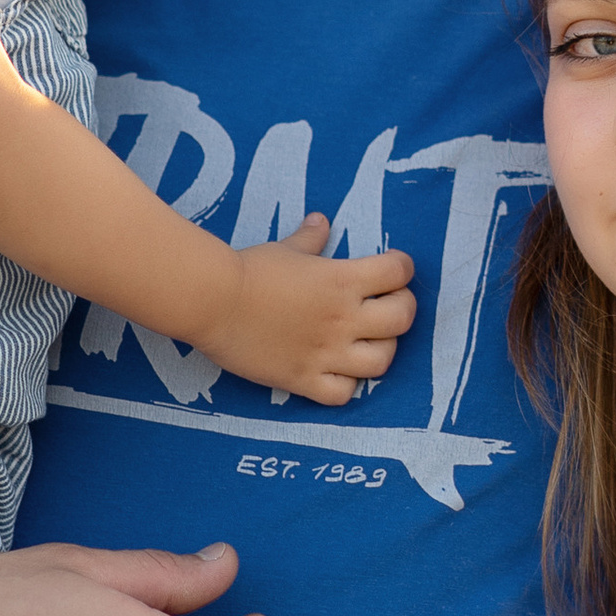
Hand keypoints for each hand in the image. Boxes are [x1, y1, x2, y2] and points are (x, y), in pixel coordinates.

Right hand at [200, 216, 414, 404]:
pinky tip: (338, 373)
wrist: (213, 300)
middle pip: (402, 318)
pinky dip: (346, 386)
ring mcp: (326, 352)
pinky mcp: (303, 379)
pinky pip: (342, 394)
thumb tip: (321, 221)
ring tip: (368, 343)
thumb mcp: (285, 248)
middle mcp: (343, 317)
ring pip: (381, 362)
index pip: (398, 272)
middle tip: (389, 306)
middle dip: (402, 310)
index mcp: (343, 279)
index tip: (393, 269)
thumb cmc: (248, 269)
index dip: (402, 268)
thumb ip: (309, 239)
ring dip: (382, 351)